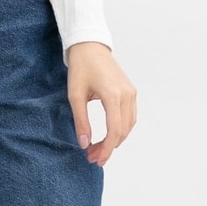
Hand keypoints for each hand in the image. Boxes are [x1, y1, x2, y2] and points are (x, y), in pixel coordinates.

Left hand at [66, 41, 136, 166]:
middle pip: (122, 131)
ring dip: (115, 140)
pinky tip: (108, 135)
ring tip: (98, 148)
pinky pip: (130, 116)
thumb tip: (84, 144)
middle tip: (93, 156)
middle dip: (108, 147)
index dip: (106, 149)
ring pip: (128, 125)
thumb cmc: (81, 67)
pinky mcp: (131, 91)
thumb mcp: (75, 94)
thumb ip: (80, 120)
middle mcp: (127, 94)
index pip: (114, 131)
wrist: (90, 45)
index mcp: (113, 94)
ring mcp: (131, 92)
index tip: (96, 160)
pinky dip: (121, 128)